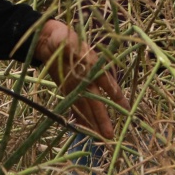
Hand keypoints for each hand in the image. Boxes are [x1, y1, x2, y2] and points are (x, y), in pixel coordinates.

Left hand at [34, 19, 128, 141]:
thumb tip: (73, 48)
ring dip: (93, 122)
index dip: (115, 96)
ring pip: (88, 107)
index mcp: (93, 65)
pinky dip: (79, 117)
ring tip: (100, 138)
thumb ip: (71, 46)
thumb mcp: (66, 38)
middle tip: (110, 136)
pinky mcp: (68, 88)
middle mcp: (88, 78)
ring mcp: (78, 85)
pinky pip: (75, 105)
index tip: (125, 109)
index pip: (106, 82)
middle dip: (103, 118)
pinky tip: (84, 129)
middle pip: (97, 101)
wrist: (48, 39)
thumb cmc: (61, 35)